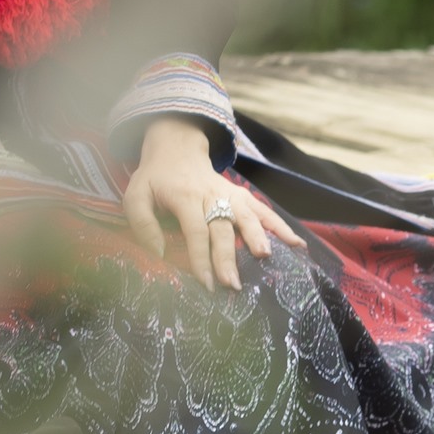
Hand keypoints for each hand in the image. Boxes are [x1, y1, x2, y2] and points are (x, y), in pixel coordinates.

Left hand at [122, 114, 304, 290]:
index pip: (195, 230)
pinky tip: (297, 244)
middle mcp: (211, 194)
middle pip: (222, 228)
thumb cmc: (155, 180)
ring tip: (266, 257)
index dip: (201, 257)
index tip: (206, 283)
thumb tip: (159, 254)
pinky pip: (263, 210)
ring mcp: (230, 194)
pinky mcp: (242, 196)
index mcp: (184, 196)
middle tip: (232, 284)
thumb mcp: (135, 195)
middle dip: (228, 257)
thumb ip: (142, 224)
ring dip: (257, 237)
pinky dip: (281, 226)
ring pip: (247, 216)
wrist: (176, 150)